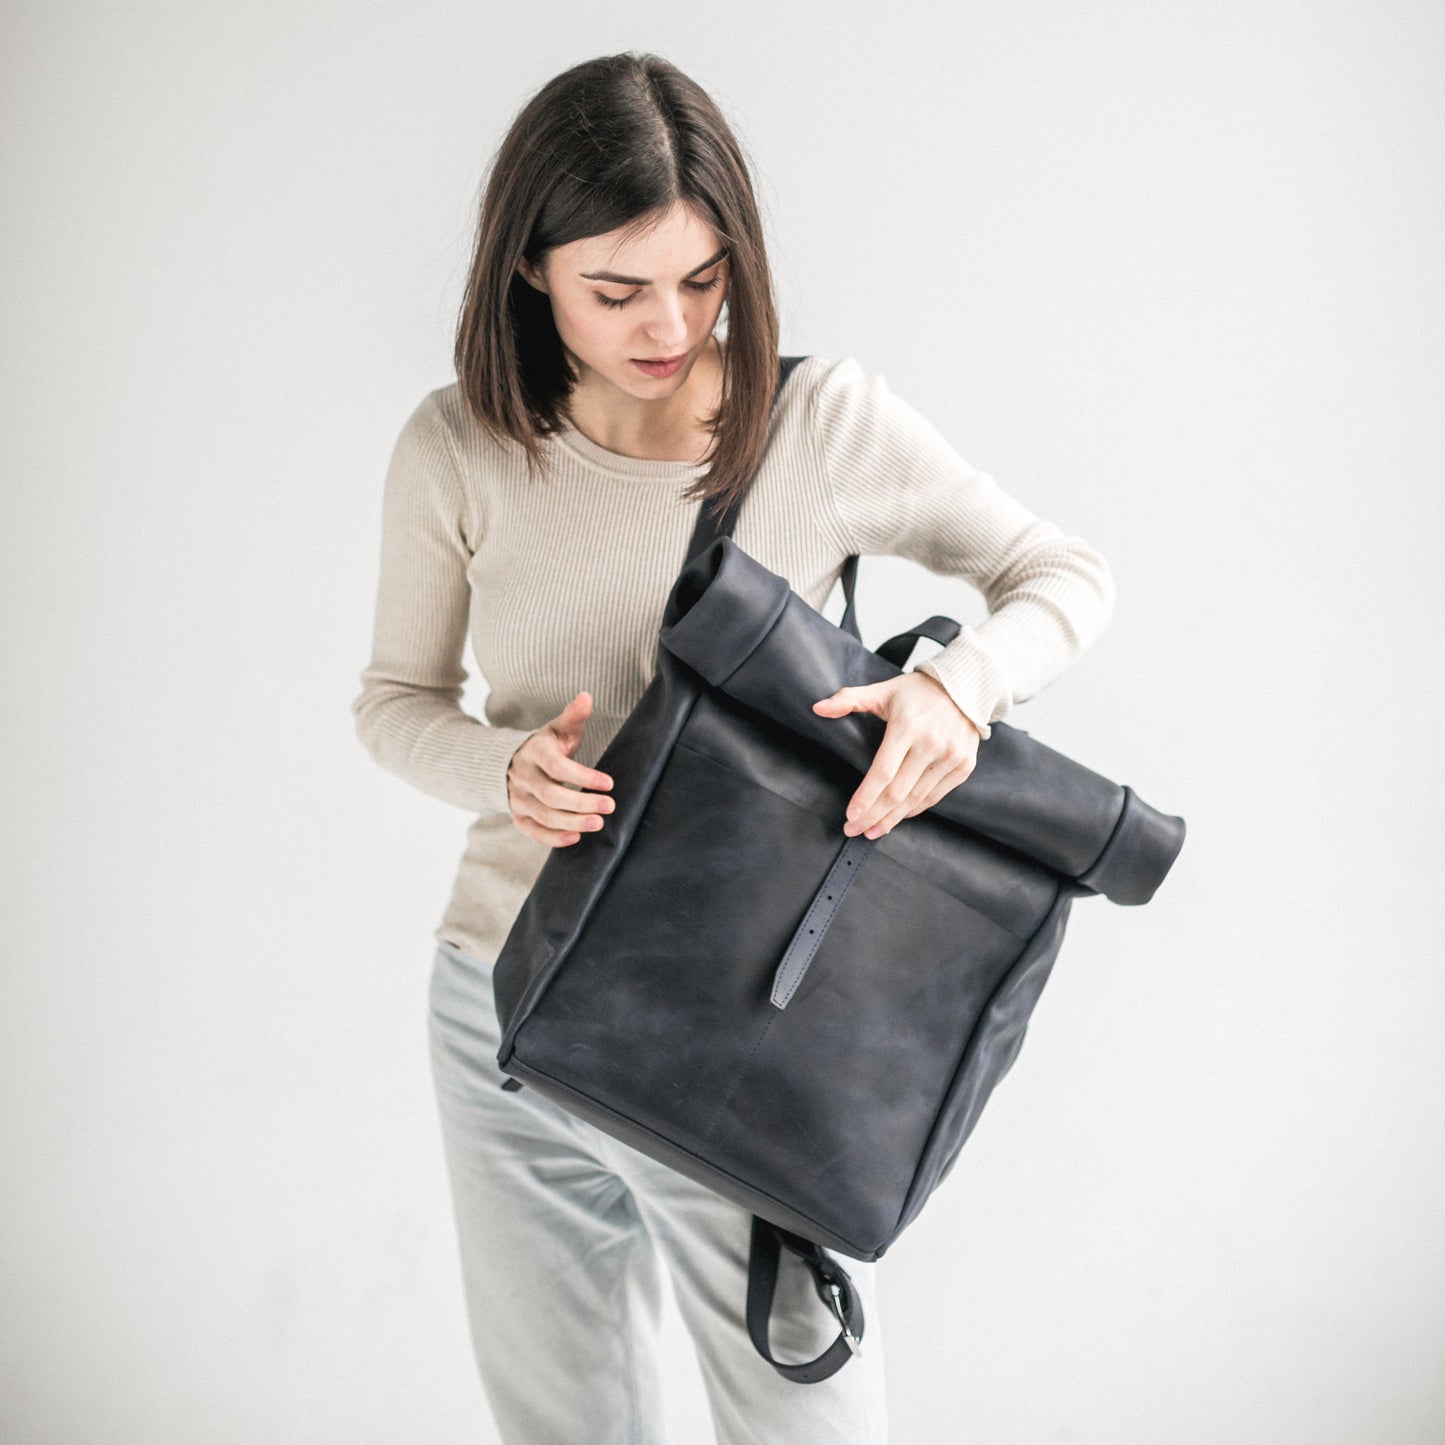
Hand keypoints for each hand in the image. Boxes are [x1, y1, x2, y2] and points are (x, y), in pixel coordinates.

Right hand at [505, 691, 615, 847]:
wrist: (512, 763)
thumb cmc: (546, 745)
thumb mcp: (559, 728)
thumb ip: (574, 715)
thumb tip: (587, 696)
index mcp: (534, 752)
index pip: (558, 767)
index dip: (583, 776)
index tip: (609, 783)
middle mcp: (523, 776)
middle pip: (551, 795)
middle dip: (581, 803)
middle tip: (609, 806)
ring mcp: (518, 798)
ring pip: (543, 815)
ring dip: (571, 823)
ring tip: (598, 824)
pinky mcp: (519, 815)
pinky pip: (532, 831)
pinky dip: (552, 838)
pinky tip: (576, 838)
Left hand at [812, 672, 981, 838]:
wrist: (967, 686)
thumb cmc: (918, 692)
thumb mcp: (883, 691)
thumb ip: (848, 698)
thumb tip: (817, 708)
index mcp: (907, 726)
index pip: (883, 771)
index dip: (866, 797)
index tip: (850, 815)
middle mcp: (931, 743)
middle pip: (897, 792)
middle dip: (872, 815)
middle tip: (853, 829)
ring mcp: (951, 757)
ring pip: (916, 799)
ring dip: (891, 819)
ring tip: (872, 831)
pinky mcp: (964, 766)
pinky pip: (934, 796)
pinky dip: (914, 810)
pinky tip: (897, 817)